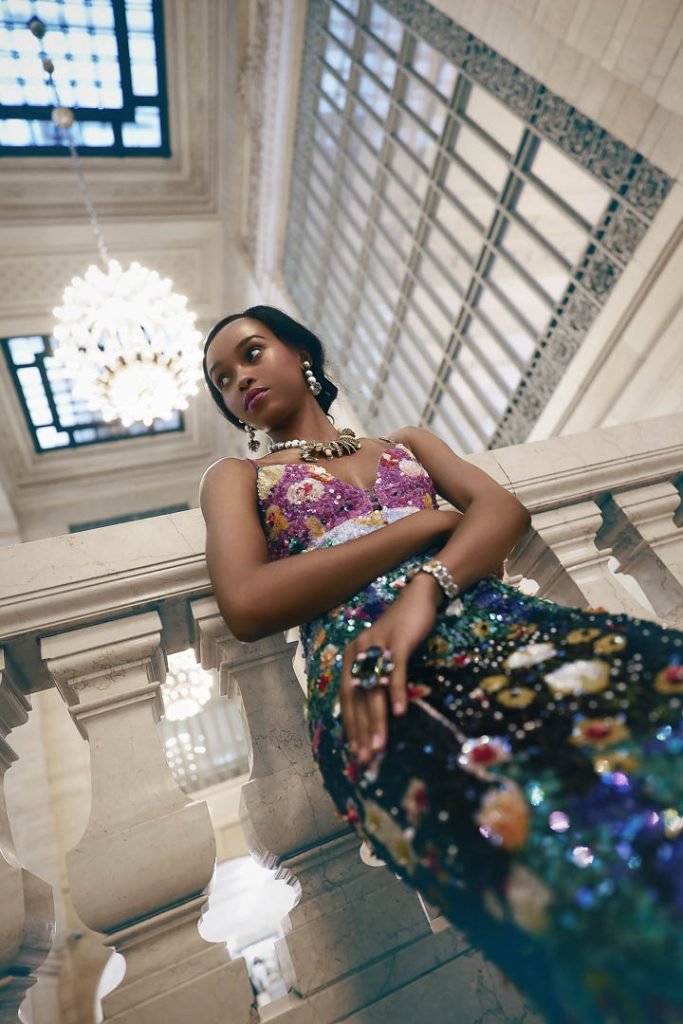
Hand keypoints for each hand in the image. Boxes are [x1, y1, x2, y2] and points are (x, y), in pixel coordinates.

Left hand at [340, 575, 439, 765]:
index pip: (347, 699)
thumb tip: (376, 711)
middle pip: (357, 698)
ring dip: (376, 721)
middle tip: (364, 758)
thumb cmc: (402, 631)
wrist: (418, 596)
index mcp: (352, 657)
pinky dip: (397, 692)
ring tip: (379, 746)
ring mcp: (377, 646)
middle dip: (360, 731)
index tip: (355, 751)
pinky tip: (400, 713)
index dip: (350, 726)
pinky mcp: (398, 641)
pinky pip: (396, 671)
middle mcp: (359, 652)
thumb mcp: (384, 655)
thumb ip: (376, 678)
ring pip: (374, 690)